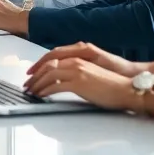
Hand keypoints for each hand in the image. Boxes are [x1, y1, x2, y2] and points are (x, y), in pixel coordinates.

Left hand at [23, 57, 142, 112]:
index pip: (53, 59)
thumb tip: (64, 81)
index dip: (40, 66)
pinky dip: (45, 91)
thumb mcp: (91, 75)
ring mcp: (77, 71)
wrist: (126, 89)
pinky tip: (40, 96)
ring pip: (49, 75)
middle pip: (48, 65)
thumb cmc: (112, 86)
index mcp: (79, 58)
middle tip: (27, 84)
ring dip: (37, 84)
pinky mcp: (78, 83)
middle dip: (35, 76)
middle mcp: (76, 62)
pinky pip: (55, 86)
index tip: (32, 74)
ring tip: (30, 91)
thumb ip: (77, 74)